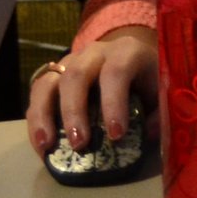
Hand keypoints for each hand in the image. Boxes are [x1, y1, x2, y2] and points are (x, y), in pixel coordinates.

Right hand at [28, 28, 157, 159]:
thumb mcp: (161, 91)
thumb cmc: (148, 80)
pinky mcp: (53, 75)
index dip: (114, 103)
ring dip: (44, 116)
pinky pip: (36, 94)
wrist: (131, 58)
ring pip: (48, 83)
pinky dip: (35, 120)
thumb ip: (159, 112)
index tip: (116, 135)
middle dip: (74, 112)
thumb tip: (148, 134)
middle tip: (80, 144)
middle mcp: (95, 53)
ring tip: (47, 145)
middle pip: (76, 76)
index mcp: (127, 52)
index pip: (116, 72)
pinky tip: (41, 144)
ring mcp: (69, 61)